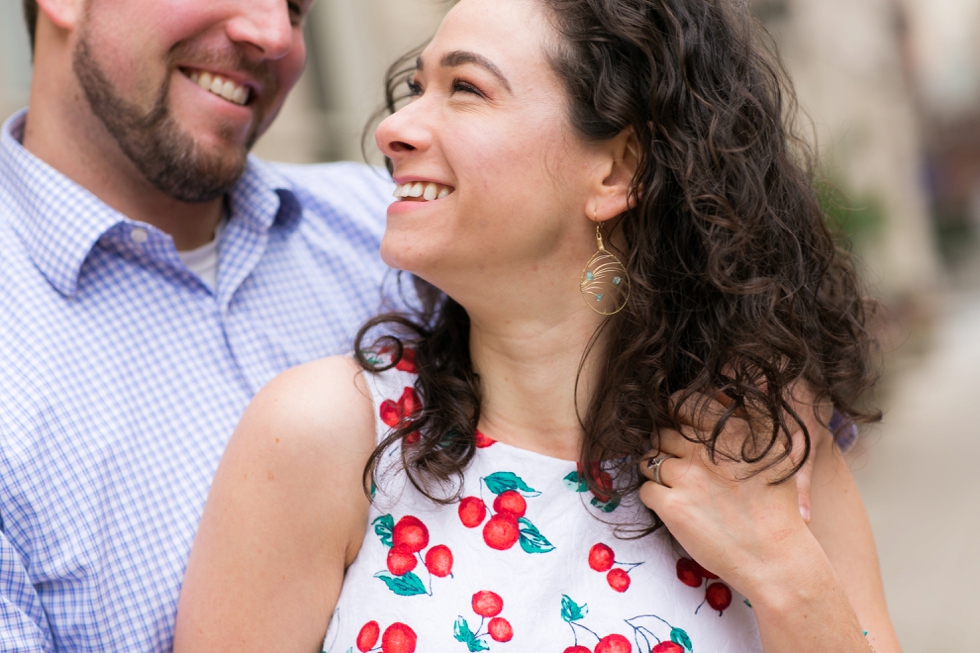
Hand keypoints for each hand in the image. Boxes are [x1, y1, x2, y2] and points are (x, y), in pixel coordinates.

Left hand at [652, 385, 830, 523]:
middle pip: (661, 433)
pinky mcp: (672, 506)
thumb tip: (720, 392)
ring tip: (675, 485)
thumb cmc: (777, 506)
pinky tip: (672, 505)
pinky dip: (654, 497)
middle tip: (676, 462)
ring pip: (649, 460)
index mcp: (728, 432)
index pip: (680, 405)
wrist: (775, 557)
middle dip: (663, 444)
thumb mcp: (777, 448)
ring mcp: (685, 477)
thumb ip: (749, 415)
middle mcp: (703, 450)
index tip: (676, 425)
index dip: (673, 414)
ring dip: (656, 470)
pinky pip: (645, 490)